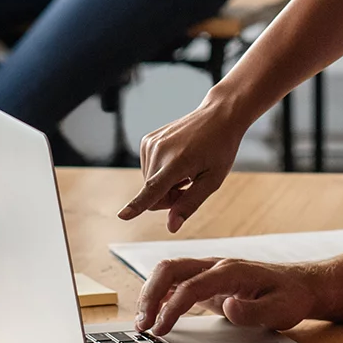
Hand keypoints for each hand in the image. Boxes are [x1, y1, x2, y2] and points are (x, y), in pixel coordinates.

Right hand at [122, 100, 249, 228]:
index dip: (137, 205)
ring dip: (165, 184)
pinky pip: (148, 170)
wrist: (218, 116)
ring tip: (186, 170)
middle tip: (190, 184)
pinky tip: (177, 160)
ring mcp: (150, 143)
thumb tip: (171, 227)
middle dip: (169, 197)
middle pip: (153, 194)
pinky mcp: (147, 141)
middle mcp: (159, 150)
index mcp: (178, 161)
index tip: (122, 216)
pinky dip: (161, 171)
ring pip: (149, 183)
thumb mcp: (212, 180)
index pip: (153, 189)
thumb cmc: (220, 148)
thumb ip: (190, 204)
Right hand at [135, 257, 318, 336]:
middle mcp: (216, 266)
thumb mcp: (280, 309)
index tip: (161, 329)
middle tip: (142, 324)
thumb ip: (254, 311)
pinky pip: (176, 281)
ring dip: (151, 294)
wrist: (301, 285)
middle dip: (150, 295)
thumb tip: (229, 308)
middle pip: (170, 269)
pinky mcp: (208, 281)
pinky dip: (160, 295)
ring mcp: (210, 271)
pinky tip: (154, 312)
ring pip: (169, 272)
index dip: (171, 307)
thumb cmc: (291, 296)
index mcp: (231, 271)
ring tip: (143, 322)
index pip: (191, 285)